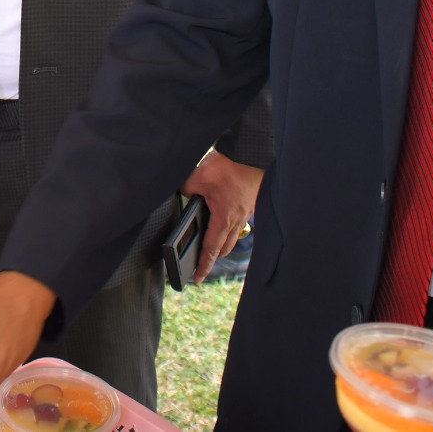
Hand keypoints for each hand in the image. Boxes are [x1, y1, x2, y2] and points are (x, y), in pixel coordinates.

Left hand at [182, 150, 263, 280]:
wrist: (250, 153)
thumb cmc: (229, 166)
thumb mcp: (198, 177)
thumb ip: (186, 189)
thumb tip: (182, 193)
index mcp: (224, 218)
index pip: (211, 249)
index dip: (204, 266)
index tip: (197, 278)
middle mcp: (236, 219)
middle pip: (223, 247)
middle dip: (212, 257)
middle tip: (201, 262)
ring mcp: (244, 212)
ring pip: (232, 236)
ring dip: (221, 243)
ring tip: (210, 244)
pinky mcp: (248, 204)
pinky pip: (238, 223)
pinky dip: (229, 227)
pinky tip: (222, 219)